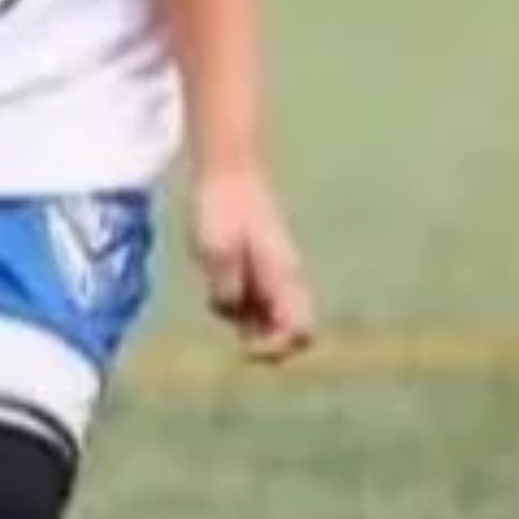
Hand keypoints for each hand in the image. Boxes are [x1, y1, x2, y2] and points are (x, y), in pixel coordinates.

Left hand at [188, 164, 315, 363]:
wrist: (227, 170)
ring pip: (276, 318)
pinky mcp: (261, 264)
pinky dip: (244, 306)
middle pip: (294, 330)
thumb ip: (228, 291)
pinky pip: (260, 300)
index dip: (275, 347)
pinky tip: (220, 287)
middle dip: (268, 342)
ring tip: (223, 303)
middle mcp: (287, 279)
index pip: (301, 331)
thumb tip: (234, 312)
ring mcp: (276, 272)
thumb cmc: (223, 209)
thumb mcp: (217, 254)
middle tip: (236, 334)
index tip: (245, 344)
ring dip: (253, 325)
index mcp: (283, 278)